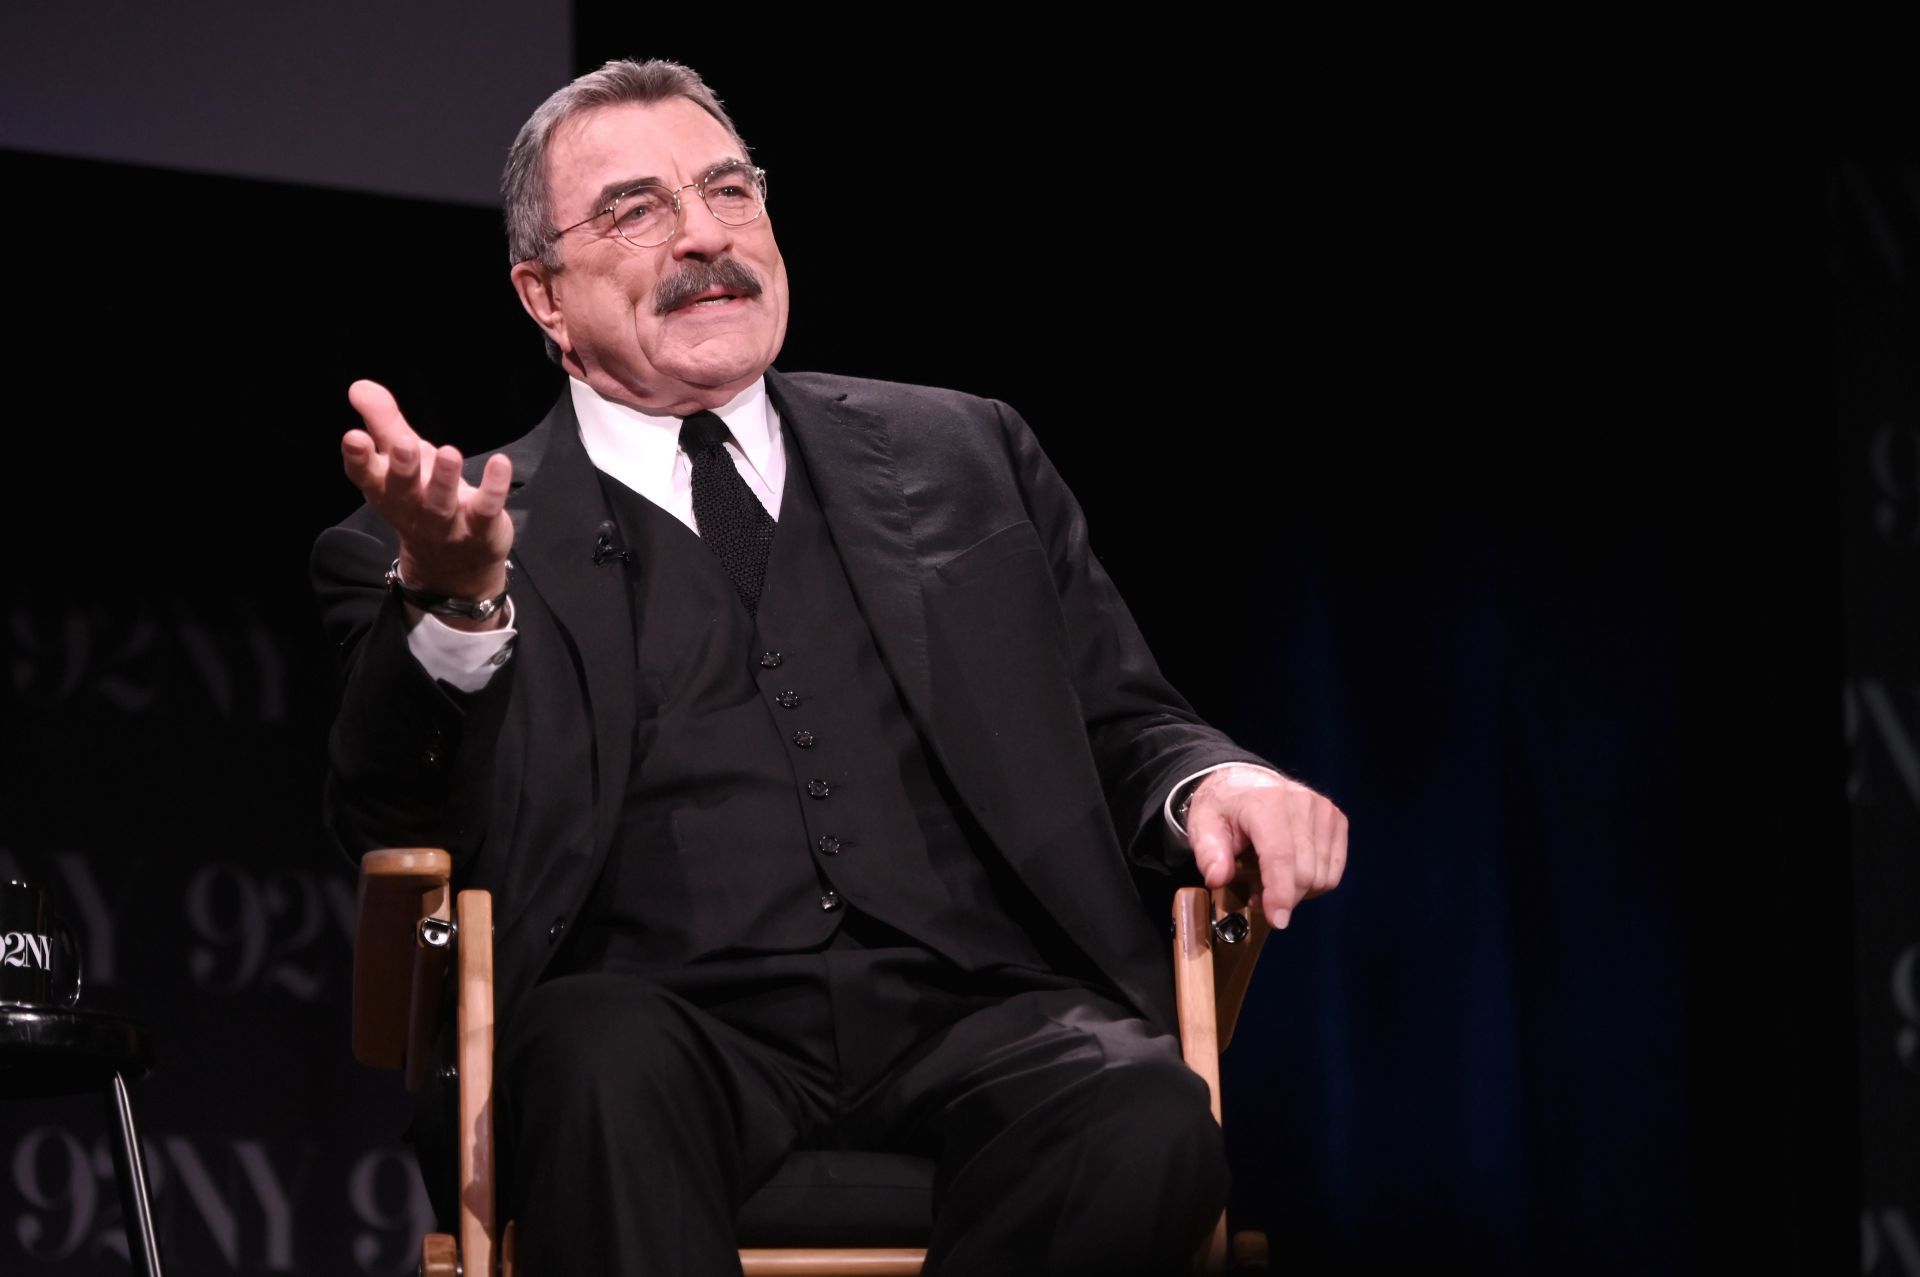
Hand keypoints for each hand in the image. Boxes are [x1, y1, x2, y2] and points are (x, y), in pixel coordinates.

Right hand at [341, 380, 514, 608]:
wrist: (453, 563)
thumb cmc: (421, 497)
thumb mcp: (402, 459)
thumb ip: (383, 423)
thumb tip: (359, 386)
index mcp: (387, 490)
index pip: (366, 476)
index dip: (358, 459)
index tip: (353, 437)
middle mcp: (413, 507)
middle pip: (403, 489)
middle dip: (402, 467)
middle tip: (404, 443)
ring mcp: (447, 521)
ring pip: (442, 502)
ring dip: (445, 479)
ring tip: (450, 453)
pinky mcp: (480, 527)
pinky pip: (486, 508)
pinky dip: (494, 488)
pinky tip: (500, 464)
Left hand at [1185, 764, 1346, 929]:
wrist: (1245, 781)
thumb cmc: (1224, 807)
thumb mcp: (1201, 824)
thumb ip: (1207, 852)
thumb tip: (1218, 878)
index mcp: (1265, 803)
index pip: (1281, 855)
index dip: (1280, 892)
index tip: (1277, 920)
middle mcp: (1301, 802)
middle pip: (1304, 872)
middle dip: (1282, 897)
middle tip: (1256, 895)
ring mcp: (1323, 810)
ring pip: (1322, 876)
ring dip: (1298, 892)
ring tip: (1271, 881)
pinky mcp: (1336, 819)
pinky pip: (1334, 871)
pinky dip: (1314, 882)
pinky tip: (1291, 873)